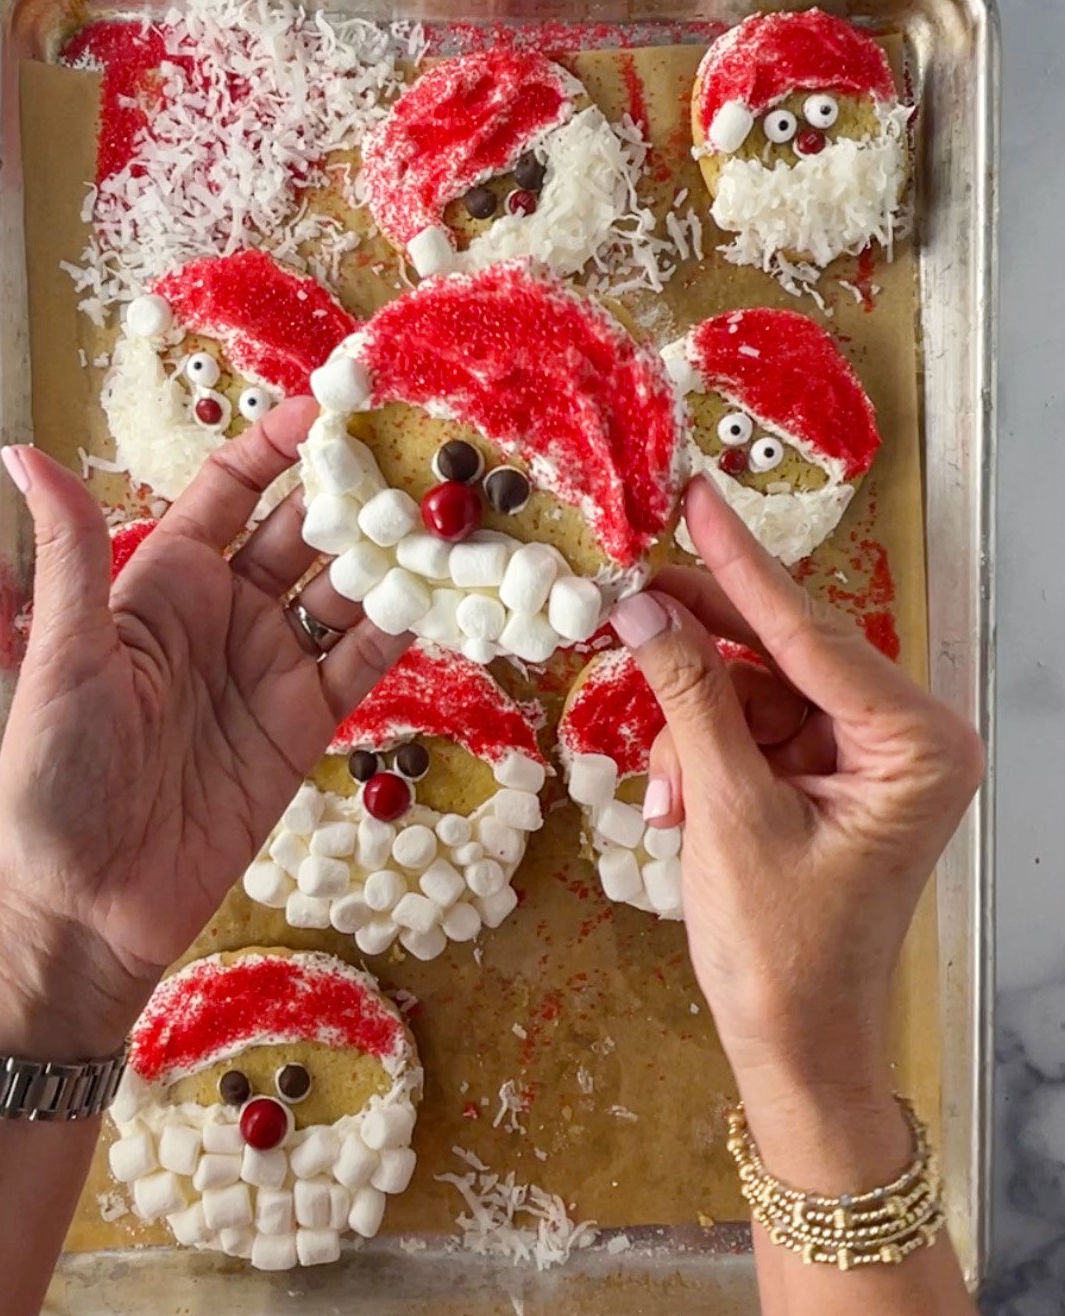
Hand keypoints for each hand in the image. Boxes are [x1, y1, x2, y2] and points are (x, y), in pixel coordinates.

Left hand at [0, 398, 407, 1056]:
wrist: (92, 900)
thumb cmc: (57, 776)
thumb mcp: (65, 656)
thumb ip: (73, 553)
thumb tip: (25, 450)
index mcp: (166, 582)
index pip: (235, 488)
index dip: (283, 442)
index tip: (338, 400)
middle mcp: (228, 613)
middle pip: (305, 531)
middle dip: (358, 490)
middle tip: (422, 450)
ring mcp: (272, 667)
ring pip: (347, 592)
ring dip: (395, 555)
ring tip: (453, 516)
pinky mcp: (306, 724)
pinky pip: (363, 662)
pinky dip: (404, 628)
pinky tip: (447, 596)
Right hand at [610, 477, 982, 1180]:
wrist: (794, 1047)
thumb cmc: (780, 951)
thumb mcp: (727, 813)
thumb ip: (688, 698)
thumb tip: (639, 606)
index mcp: (916, 743)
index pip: (811, 634)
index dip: (740, 565)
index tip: (696, 498)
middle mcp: (903, 735)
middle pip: (783, 652)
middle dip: (702, 652)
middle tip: (630, 599)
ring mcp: (864, 754)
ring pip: (754, 689)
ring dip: (693, 729)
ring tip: (665, 797)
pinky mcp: (827, 773)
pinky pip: (750, 727)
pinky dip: (703, 753)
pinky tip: (675, 804)